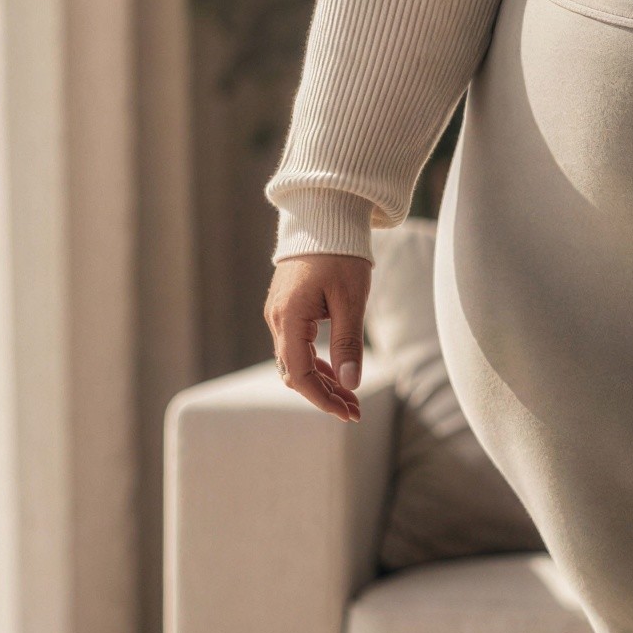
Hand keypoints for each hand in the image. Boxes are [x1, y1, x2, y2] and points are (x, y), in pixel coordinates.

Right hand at [265, 253, 370, 419]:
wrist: (325, 218)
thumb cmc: (341, 255)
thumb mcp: (351, 301)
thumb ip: (348, 344)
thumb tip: (350, 385)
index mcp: (289, 318)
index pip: (299, 375)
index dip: (322, 399)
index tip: (348, 413)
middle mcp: (276, 319)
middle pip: (295, 373)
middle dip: (324, 395)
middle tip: (356, 410)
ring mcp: (278, 314)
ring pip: (295, 361)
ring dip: (322, 381)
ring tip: (351, 398)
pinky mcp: (286, 309)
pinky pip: (296, 346)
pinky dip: (316, 363)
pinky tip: (337, 374)